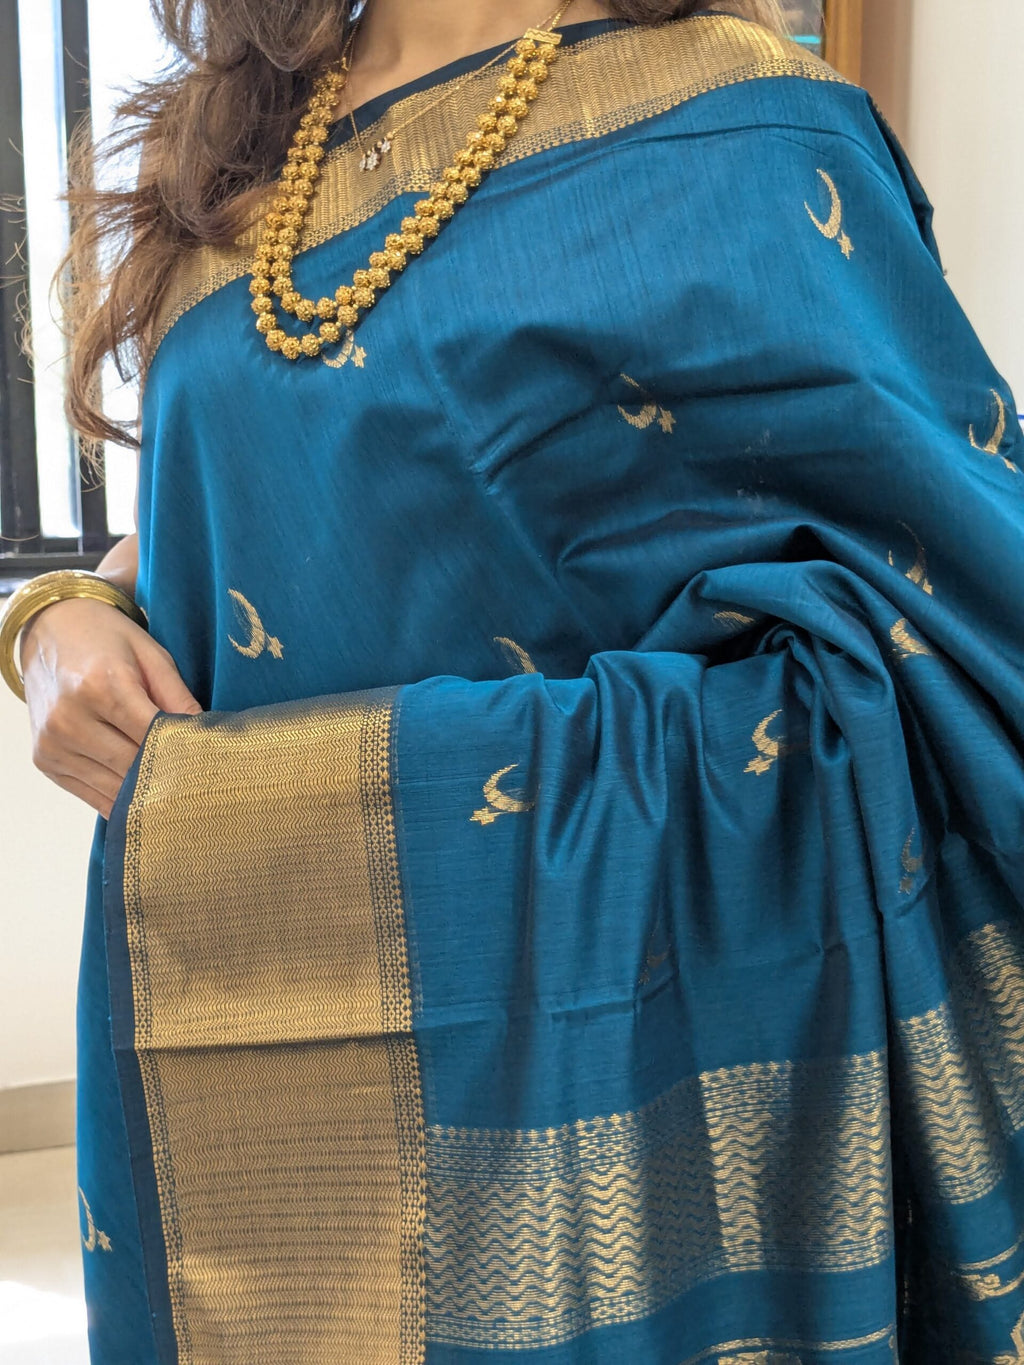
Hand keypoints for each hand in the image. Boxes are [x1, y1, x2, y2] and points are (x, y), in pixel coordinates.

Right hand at [21, 598, 201, 818]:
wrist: (49, 630)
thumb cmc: (106, 640)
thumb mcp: (151, 656)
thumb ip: (178, 699)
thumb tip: (206, 739)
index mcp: (101, 686)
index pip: (153, 737)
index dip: (184, 752)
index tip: (210, 762)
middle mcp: (70, 719)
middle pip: (134, 767)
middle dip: (170, 775)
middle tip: (199, 779)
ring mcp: (53, 744)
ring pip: (115, 790)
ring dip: (147, 794)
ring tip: (175, 788)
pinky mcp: (45, 761)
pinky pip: (93, 797)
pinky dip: (122, 799)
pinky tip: (143, 792)